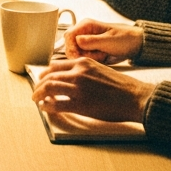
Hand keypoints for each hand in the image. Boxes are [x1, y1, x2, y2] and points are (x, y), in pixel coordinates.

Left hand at [31, 57, 152, 122]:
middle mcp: (78, 73)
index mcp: (83, 63)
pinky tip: (45, 108)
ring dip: (39, 95)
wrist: (134, 97)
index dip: (46, 73)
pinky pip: (57, 105)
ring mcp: (78, 88)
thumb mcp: (101, 69)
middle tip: (36, 91)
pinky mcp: (80, 104)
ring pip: (49, 88)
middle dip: (39, 84)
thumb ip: (85, 71)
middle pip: (49, 76)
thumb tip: (73, 77)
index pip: (56, 65)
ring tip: (37, 99)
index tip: (42, 78)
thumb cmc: (121, 86)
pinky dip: (48, 106)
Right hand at [62, 20, 143, 64]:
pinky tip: (103, 56)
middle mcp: (84, 33)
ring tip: (102, 54)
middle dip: (81, 54)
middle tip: (96, 55)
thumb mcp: (109, 40)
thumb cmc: (125, 38)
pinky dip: (93, 60)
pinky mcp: (91, 50)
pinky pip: (85, 58)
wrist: (136, 44)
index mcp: (86, 25)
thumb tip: (76, 41)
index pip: (68, 36)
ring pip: (77, 54)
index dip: (71, 47)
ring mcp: (88, 42)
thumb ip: (91, 41)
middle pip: (71, 47)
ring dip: (89, 58)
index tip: (78, 55)